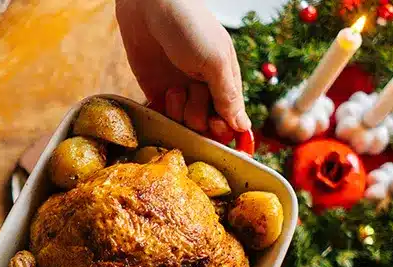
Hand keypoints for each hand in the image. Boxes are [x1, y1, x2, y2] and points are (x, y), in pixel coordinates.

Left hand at [116, 0, 248, 132]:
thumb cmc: (189, 25)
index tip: (215, 125)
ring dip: (178, 112)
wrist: (149, 6)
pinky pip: (163, 118)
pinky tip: (161, 100)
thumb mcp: (215, 60)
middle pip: (206, 127)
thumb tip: (243, 128)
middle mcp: (204, 90)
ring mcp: (180, 92)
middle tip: (191, 94)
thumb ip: (227, 96)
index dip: (224, 129)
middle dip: (198, 118)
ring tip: (173, 89)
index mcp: (226, 81)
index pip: (231, 120)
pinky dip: (162, 116)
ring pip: (183, 125)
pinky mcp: (156, 92)